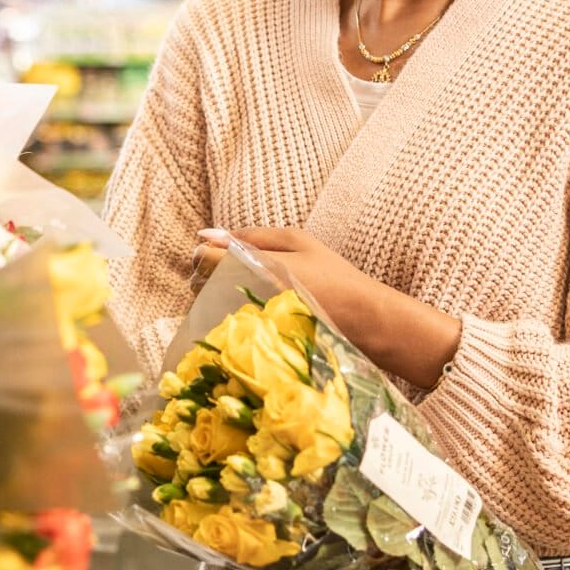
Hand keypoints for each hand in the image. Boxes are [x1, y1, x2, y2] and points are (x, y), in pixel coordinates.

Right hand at [195, 227, 461, 389]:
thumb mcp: (279, 269)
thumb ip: (238, 257)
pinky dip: (250, 316)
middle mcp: (290, 260)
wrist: (377, 327)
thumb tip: (199, 246)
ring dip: (232, 300)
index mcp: (285, 240)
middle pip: (241, 263)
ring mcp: (297, 286)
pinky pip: (266, 309)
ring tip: (214, 316)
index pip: (236, 240)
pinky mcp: (303, 311)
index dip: (212, 254)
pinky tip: (240, 329)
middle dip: (218, 279)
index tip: (193, 275)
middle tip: (201, 300)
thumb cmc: (332, 291)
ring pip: (251, 288)